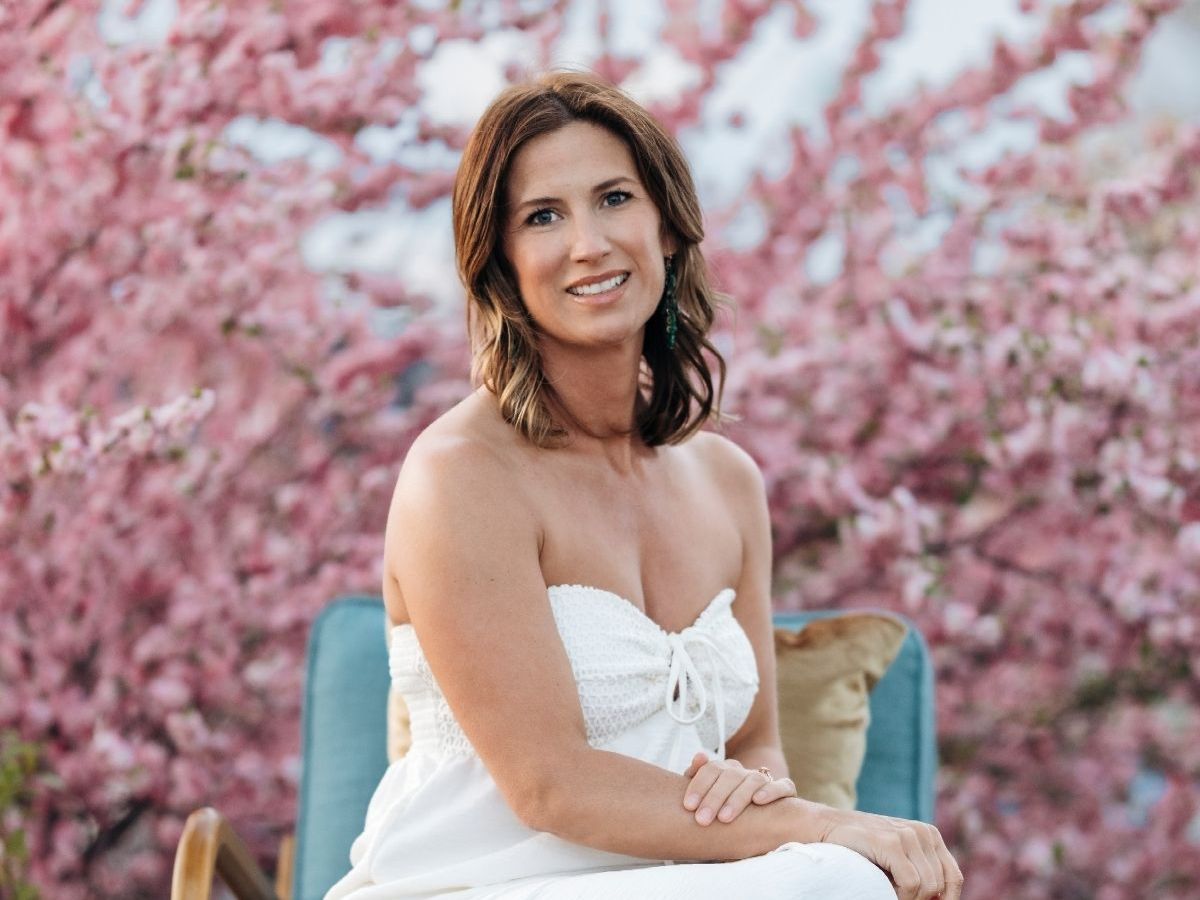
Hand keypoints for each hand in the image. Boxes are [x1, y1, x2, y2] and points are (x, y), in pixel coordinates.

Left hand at [681, 751, 797, 825]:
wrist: (756, 817)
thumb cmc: (722, 809)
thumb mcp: (706, 795)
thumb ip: (697, 776)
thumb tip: (700, 756)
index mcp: (724, 770)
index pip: (711, 769)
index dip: (699, 786)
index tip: (689, 806)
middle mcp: (744, 772)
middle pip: (729, 776)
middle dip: (714, 798)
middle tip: (702, 820)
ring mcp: (764, 780)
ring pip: (753, 781)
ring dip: (737, 799)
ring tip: (724, 818)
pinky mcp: (785, 791)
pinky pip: (783, 786)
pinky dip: (772, 791)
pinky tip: (758, 800)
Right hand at [815, 806, 963, 899]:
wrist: (826, 827)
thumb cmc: (862, 848)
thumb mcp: (898, 855)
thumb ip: (921, 869)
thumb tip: (941, 898)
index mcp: (930, 835)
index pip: (953, 878)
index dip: (945, 899)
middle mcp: (923, 832)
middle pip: (939, 886)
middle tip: (894, 894)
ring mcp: (908, 835)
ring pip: (927, 887)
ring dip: (907, 898)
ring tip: (886, 889)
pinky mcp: (892, 842)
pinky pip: (911, 883)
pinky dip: (899, 895)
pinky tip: (882, 887)